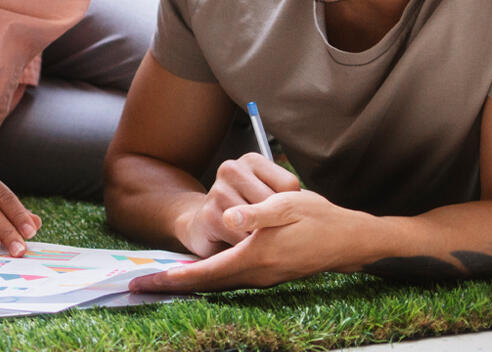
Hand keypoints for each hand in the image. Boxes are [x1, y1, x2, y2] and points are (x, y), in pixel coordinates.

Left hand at [131, 188, 356, 292]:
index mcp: (257, 257)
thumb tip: (227, 217)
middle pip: (206, 284)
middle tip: (138, 286)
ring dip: (188, 283)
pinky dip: (208, 278)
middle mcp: (258, 273)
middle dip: (171, 285)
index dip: (173, 277)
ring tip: (157, 281)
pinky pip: (231, 279)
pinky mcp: (269, 273)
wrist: (353, 240)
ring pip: (218, 283)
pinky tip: (195, 272)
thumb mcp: (288, 205)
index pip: (206, 273)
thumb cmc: (321, 218)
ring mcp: (264, 277)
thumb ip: (256, 213)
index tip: (145, 281)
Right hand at [178, 153, 302, 257]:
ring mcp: (218, 190)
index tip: (282, 212)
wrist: (206, 222)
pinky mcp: (209, 215)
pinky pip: (242, 238)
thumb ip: (285, 197)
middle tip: (272, 229)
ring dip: (263, 238)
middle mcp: (232, 169)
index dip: (292, 206)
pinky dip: (248, 248)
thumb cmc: (247, 209)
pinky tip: (244, 245)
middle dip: (277, 223)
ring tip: (257, 236)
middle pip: (273, 204)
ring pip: (259, 222)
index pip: (289, 185)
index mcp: (252, 160)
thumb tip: (305, 210)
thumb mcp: (267, 195)